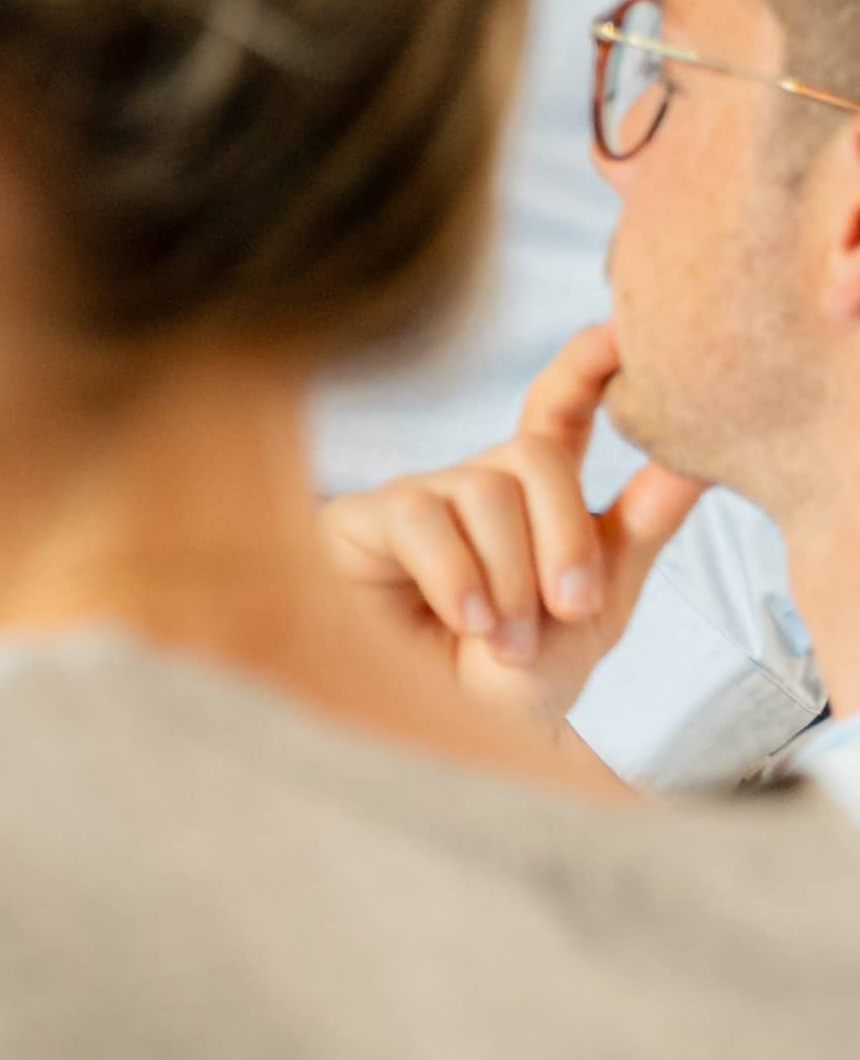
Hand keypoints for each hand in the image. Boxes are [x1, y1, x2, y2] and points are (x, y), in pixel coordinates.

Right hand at [322, 322, 703, 709]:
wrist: (441, 729)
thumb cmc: (518, 670)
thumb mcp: (599, 605)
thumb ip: (641, 529)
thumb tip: (696, 462)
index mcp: (536, 493)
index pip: (559, 408)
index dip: (584, 364)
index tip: (618, 330)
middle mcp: (476, 480)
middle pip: (533, 456)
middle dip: (565, 535)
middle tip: (573, 608)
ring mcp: (420, 495)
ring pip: (484, 491)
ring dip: (510, 576)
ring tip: (507, 637)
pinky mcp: (364, 519)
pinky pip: (423, 520)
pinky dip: (458, 576)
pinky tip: (468, 620)